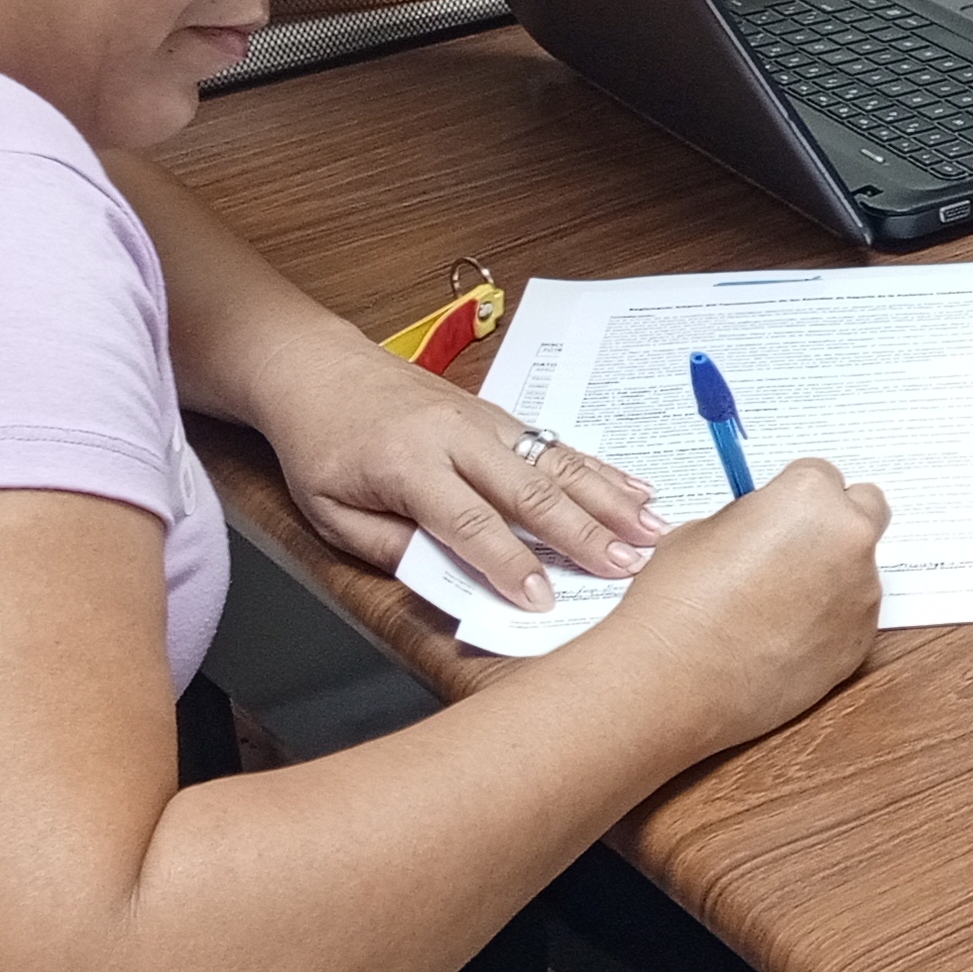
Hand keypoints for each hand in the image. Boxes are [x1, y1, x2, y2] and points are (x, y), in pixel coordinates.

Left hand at [245, 335, 657, 608]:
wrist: (319, 370)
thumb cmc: (322, 446)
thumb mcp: (330, 513)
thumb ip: (390, 548)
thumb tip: (450, 580)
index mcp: (409, 464)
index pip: (469, 523)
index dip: (510, 564)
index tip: (544, 600)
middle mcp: (457, 436)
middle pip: (531, 491)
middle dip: (584, 533)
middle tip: (627, 567)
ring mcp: (486, 421)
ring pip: (558, 462)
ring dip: (609, 499)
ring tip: (652, 530)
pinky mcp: (501, 415)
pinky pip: (558, 444)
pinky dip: (602, 470)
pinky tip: (637, 489)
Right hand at [592, 456, 889, 749]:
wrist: (675, 682)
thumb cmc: (677, 605)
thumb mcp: (701, 530)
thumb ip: (751, 519)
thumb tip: (764, 525)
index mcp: (810, 497)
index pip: (820, 475)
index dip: (793, 496)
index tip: (777, 515)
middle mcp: (849, 539)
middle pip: (864, 510)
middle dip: (835, 522)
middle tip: (794, 547)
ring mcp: (861, 595)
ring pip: (859, 568)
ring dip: (830, 576)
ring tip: (773, 606)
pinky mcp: (860, 644)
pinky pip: (852, 617)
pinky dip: (827, 621)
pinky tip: (781, 637)